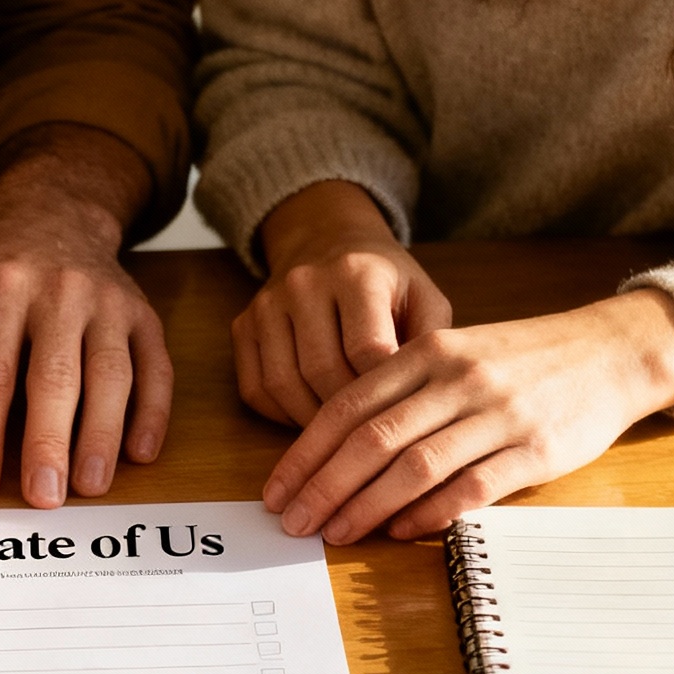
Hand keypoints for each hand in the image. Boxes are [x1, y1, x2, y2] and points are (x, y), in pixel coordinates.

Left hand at [0, 127, 172, 508]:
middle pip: (55, 377)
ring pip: (111, 375)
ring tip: (90, 485)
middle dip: (50, 443)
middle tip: (45, 498)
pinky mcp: (142, 314)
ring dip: (102, 436)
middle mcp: (58, 291)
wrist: (49, 214)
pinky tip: (140, 453)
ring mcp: (107, 301)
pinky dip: (153, 413)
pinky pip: (155, 367)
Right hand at [234, 180, 452, 425]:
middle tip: (371, 432)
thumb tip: (421, 403)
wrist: (328, 241)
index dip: (385, 389)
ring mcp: (267, 304)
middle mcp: (304, 283)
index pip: (366, 349)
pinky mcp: (243, 325)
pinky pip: (254, 388)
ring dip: (312, 421)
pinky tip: (309, 417)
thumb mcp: (424, 298)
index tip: (400, 410)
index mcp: (357, 272)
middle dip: (349, 411)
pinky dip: (281, 415)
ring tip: (342, 432)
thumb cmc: (386, 283)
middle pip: (321, 370)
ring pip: (282, 383)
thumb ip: (430, 344)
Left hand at [260, 290, 673, 543]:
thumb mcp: (456, 352)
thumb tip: (340, 453)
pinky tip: (401, 533)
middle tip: (294, 522)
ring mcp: (498, 414)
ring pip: (415, 466)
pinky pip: (472, 488)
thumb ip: (403, 391)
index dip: (306, 452)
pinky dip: (431, 513)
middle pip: (372, 440)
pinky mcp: (536, 450)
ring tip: (335, 534)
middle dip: (324, 486)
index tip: (278, 490)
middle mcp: (458, 379)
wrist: (611, 351)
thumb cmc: (522, 360)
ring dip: (367, 507)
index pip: (349, 406)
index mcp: (429, 351)